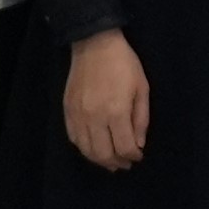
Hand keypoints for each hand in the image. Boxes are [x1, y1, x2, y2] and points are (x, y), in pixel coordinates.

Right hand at [62, 28, 153, 170]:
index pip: (123, 147)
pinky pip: (73, 138)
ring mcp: (78, 116)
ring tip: (110, 161)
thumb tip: (138, 144)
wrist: (94, 45)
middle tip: (125, 164)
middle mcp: (95, 118)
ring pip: (86, 150)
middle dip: (116, 163)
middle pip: (103, 154)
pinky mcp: (67, 111)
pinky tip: (93, 148)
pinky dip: (84, 148)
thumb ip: (141, 119)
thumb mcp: (142, 88)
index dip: (132, 156)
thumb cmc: (124, 64)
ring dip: (99, 160)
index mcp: (116, 112)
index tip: (138, 156)